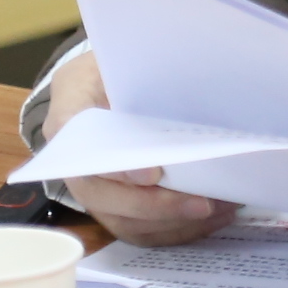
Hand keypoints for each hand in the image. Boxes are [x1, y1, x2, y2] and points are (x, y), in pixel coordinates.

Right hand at [41, 49, 237, 247]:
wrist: (99, 87)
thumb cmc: (115, 70)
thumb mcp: (124, 57)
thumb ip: (145, 74)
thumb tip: (193, 81)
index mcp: (70, 116)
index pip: (80, 147)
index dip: (114, 166)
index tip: (153, 174)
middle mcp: (72, 161)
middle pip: (100, 196)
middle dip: (153, 206)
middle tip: (200, 204)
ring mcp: (92, 188)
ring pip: (122, 221)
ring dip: (171, 224)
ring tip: (218, 211)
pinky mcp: (113, 206)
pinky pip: (139, 230)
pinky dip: (175, 230)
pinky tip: (211, 217)